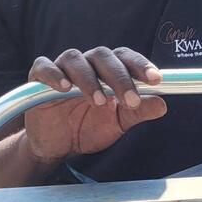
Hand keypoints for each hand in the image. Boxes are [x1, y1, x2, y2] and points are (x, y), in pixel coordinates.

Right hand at [25, 48, 166, 163]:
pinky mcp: (38, 79)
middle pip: (102, 57)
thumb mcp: (117, 123)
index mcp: (107, 70)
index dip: (140, 65)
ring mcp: (62, 68)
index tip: (156, 80)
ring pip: (75, 60)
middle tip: (131, 100)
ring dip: (89, 79)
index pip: (125, 58)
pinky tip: (64, 87)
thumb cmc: (88, 127)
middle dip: (119, 77)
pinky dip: (54, 74)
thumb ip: (138, 112)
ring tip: (99, 101)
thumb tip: (163, 105)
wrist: (57, 145)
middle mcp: (86, 64)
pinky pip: (44, 67)